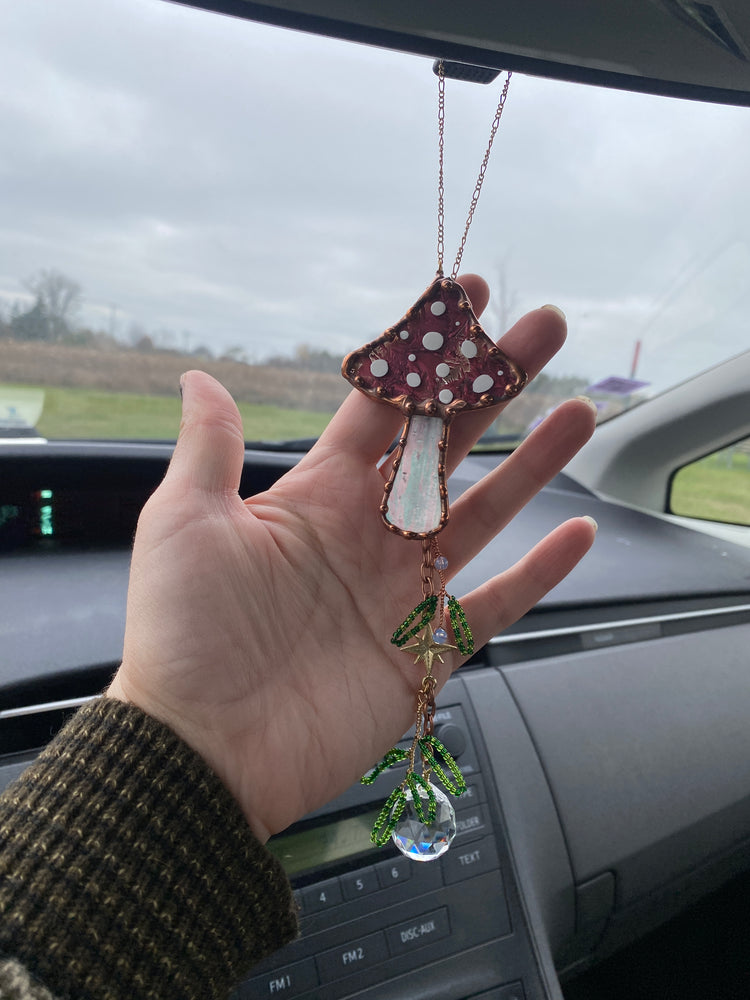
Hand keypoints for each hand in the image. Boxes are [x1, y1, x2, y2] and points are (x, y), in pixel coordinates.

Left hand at [107, 275, 596, 841]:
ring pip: (482, 513)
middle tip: (543, 329)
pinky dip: (538, 574)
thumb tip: (197, 377)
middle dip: (494, 386)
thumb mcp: (183, 522)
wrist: (205, 748)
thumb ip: (209, 448)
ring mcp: (402, 591)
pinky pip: (496, 605)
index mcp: (317, 494)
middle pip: (446, 445)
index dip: (426, 352)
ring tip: (575, 413)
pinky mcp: (427, 652)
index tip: (466, 298)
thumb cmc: (185, 632)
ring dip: (531, 465)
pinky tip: (576, 534)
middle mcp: (368, 533)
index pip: (384, 407)